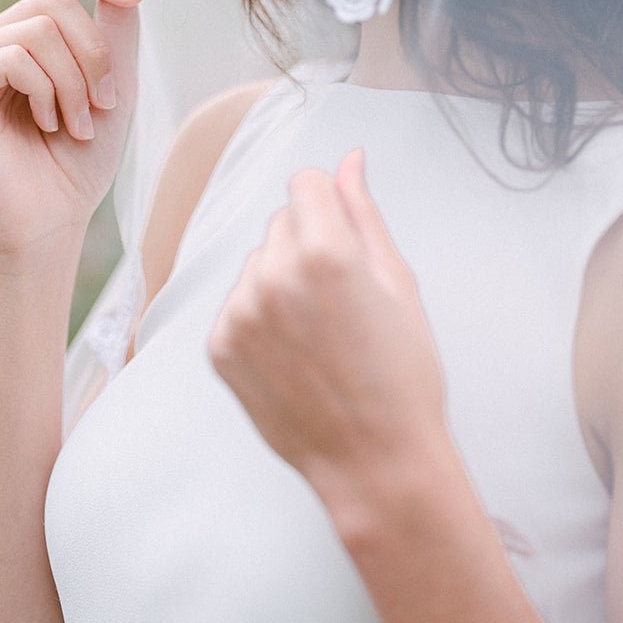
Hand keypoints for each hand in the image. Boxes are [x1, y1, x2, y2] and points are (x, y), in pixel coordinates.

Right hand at [0, 0, 146, 260]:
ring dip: (75, 82)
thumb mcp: (114, 80)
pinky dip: (47, 92)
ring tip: (75, 124)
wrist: (49, 223)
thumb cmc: (77, 160)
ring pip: (39, 28)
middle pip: (55, 0)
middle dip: (95, 54)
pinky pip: (14, 56)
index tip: (137, 0)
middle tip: (102, 104)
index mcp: (20, 33)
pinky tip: (45, 126)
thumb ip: (118, 21)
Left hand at [207, 148, 450, 509]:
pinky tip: (294, 355)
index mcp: (325, 253)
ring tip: (318, 333)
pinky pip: (237, 303)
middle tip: (342, 300)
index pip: (306, 183)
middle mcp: (273, 277)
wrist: (375, 463)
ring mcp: (240, 314)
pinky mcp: (220, 348)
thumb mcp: (398, 283)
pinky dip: (260, 319)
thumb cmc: (402, 374)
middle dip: (308, 243)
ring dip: (280, 280)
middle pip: (281, 221)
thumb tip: (349, 159)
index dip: (332, 208)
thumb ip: (364, 213)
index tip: (349, 246)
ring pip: (257, 262)